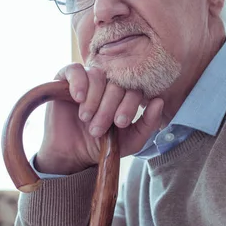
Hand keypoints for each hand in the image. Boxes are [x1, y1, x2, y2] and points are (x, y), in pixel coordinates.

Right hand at [35, 63, 163, 174]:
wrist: (72, 156)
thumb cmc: (102, 147)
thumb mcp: (131, 141)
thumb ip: (148, 123)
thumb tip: (159, 101)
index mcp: (125, 96)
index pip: (133, 89)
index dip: (128, 105)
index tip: (120, 123)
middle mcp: (107, 84)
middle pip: (116, 82)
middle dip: (108, 107)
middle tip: (98, 129)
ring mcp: (87, 80)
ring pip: (97, 75)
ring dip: (94, 99)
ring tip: (86, 118)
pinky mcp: (66, 80)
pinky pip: (75, 69)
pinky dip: (79, 82)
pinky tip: (78, 99)